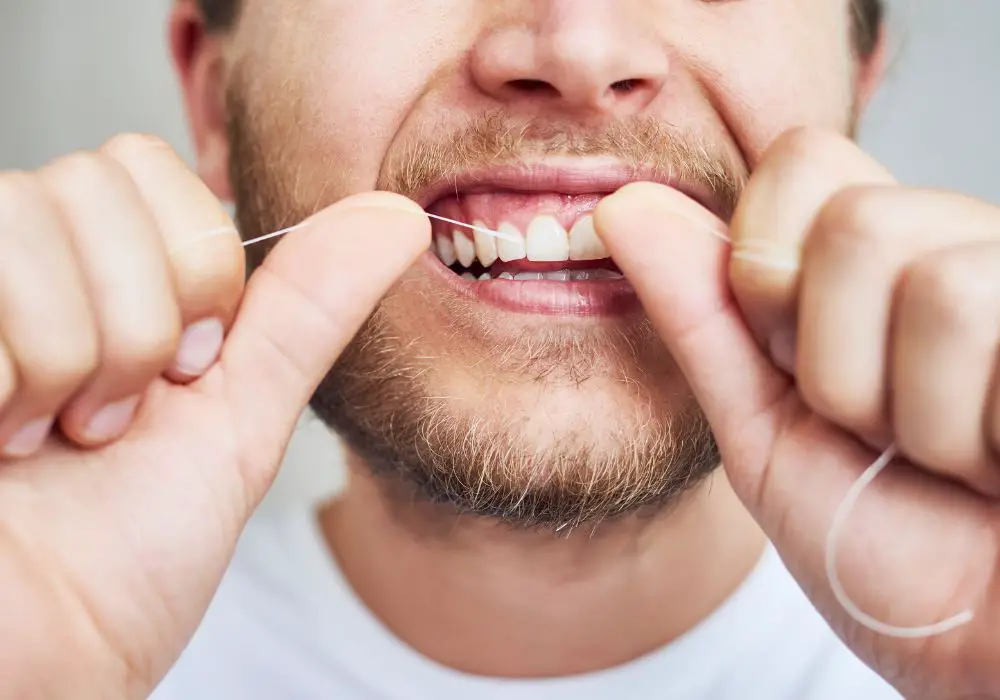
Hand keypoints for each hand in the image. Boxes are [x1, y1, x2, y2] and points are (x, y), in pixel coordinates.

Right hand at [0, 135, 428, 698]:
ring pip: (26, 219)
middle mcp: (18, 273)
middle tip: (112, 419)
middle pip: (91, 184)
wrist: (55, 654)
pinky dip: (5, 380)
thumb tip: (398, 218)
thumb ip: (307, 311)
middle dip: (139, 325)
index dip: (191, 268)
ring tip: (50, 436)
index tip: (190, 370)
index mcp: (100, 280)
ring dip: (70, 358)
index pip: (141, 164)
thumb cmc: (133, 556)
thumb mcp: (240, 418)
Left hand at [596, 127, 999, 699]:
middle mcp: (966, 253)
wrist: (980, 655)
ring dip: (916, 415)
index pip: (805, 159)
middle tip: (882, 430)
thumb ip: (702, 316)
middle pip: (858, 221)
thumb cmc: (883, 549)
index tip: (787, 356)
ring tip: (955, 459)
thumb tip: (619, 206)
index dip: (768, 260)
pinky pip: (997, 331)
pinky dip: (983, 435)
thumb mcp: (765, 429)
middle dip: (837, 364)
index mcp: (880, 266)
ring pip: (936, 285)